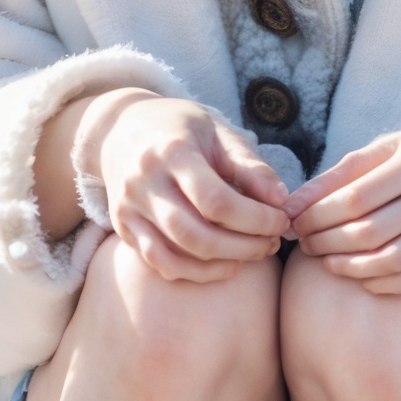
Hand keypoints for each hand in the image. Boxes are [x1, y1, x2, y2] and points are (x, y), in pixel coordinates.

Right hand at [77, 93, 289, 283]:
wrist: (119, 128)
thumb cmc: (179, 128)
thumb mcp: (217, 133)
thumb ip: (249, 165)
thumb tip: (281, 200)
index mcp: (172, 152)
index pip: (216, 200)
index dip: (255, 218)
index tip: (281, 219)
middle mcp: (145, 183)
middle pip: (196, 234)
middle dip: (244, 246)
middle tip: (272, 242)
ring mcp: (129, 209)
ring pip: (176, 255)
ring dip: (223, 263)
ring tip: (254, 252)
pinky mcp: (124, 228)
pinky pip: (159, 263)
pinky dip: (194, 272)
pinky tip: (223, 265)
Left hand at [285, 130, 400, 293]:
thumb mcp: (391, 149)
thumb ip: (344, 172)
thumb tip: (294, 203)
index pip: (356, 196)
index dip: (318, 214)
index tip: (295, 222)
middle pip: (370, 230)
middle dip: (327, 242)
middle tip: (306, 244)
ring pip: (392, 258)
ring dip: (350, 267)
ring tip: (327, 262)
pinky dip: (384, 283)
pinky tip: (361, 278)